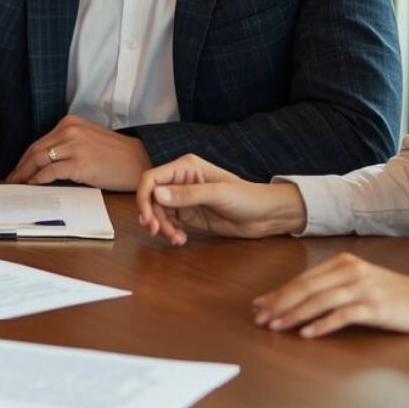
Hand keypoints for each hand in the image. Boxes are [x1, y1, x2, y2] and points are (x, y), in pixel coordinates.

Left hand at [4, 115, 149, 190]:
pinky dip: (38, 180)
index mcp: (70, 123)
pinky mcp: (79, 163)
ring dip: (25, 175)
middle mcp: (70, 131)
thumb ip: (66, 145)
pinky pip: (50, 173)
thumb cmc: (116, 155)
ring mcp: (74, 146)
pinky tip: (33, 186)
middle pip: (35, 151)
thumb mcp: (88, 140)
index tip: (16, 169)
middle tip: (11, 181)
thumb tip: (43, 164)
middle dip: (20, 168)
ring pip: (39, 161)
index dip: (24, 158)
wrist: (139, 161)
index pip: (39, 142)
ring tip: (18, 186)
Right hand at [134, 154, 307, 242]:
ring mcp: (183, 199)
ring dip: (162, 227)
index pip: (151, 179)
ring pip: (157, 213)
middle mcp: (180, 181)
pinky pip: (168, 223)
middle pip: (151, 198)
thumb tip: (156, 194)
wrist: (265, 216)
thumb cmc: (246, 198)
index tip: (147, 218)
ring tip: (176, 239)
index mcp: (185, 167)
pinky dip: (169, 233)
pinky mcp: (188, 216)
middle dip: (152, 216)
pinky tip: (180, 240)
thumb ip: (187, 194)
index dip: (143, 197)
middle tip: (157, 232)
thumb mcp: (217, 194)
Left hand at [252, 254, 408, 337]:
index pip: (303, 279)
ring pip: (320, 301)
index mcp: (344, 263)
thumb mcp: (360, 282)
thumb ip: (333, 287)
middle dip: (279, 303)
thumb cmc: (394, 294)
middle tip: (259, 318)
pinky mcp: (376, 308)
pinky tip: (306, 334)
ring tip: (275, 326)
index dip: (278, 293)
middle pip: (306, 288)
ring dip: (294, 314)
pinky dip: (322, 324)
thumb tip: (298, 301)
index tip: (258, 306)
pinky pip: (343, 316)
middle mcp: (352, 272)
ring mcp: (364, 289)